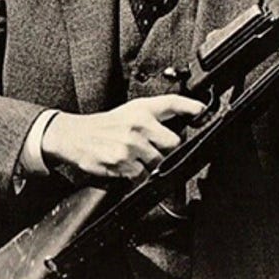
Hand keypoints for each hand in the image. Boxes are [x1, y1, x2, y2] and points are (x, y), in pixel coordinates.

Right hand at [41, 95, 205, 179]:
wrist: (75, 135)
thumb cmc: (107, 124)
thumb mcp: (132, 110)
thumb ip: (158, 115)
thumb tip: (189, 119)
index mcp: (142, 109)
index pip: (172, 103)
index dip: (191, 106)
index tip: (203, 110)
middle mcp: (138, 124)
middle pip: (173, 143)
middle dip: (167, 150)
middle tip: (152, 149)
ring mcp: (130, 144)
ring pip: (158, 162)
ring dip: (150, 165)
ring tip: (134, 157)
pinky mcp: (121, 162)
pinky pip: (141, 175)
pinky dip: (136, 175)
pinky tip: (125, 166)